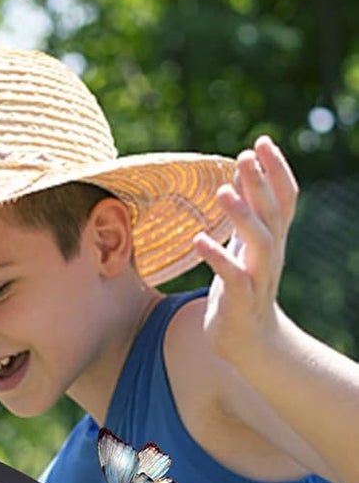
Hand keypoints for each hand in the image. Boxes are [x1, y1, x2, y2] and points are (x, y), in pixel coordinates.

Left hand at [193, 136, 298, 369]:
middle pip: (273, 213)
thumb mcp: (245, 246)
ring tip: (222, 193)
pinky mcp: (239, 301)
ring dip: (242, 216)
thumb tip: (240, 174)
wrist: (248, 341)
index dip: (277, 170)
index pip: (284, 198)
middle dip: (260, 184)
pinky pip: (231, 277)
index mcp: (273, 240)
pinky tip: (199, 239)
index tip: (262, 142)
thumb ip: (245, 213)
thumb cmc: (242, 287)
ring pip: (259, 242)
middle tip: (244, 156)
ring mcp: (257, 278)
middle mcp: (271, 255)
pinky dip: (217, 257)